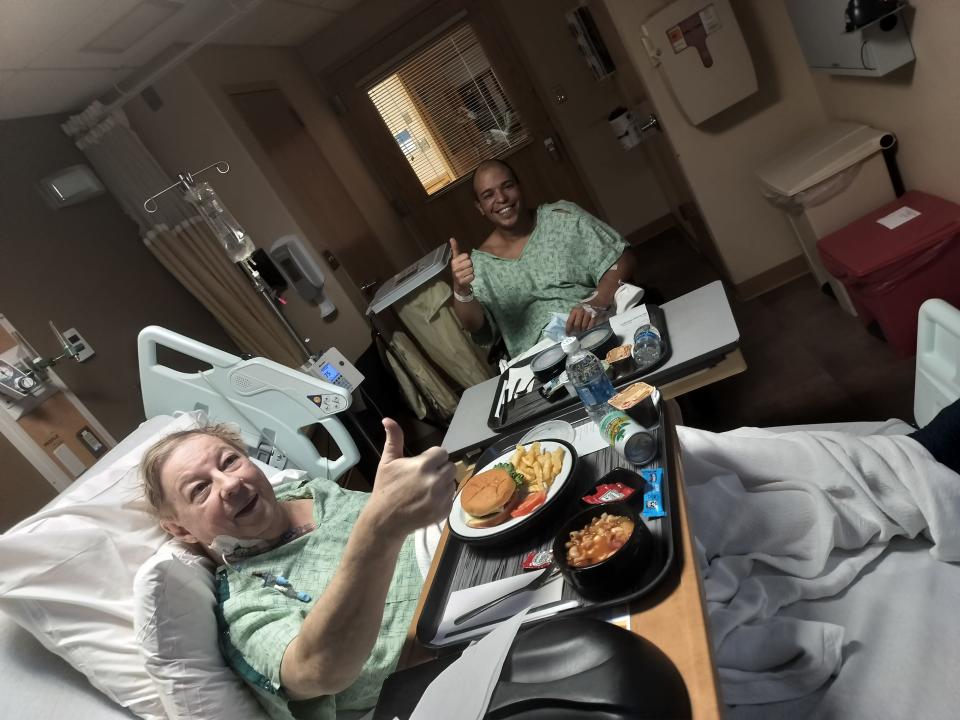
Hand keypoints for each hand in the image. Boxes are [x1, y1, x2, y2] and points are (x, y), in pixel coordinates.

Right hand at [366, 418, 455, 539]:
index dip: (432, 458)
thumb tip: (387, 419)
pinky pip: (451, 498)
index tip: (422, 465)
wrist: (385, 521)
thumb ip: (393, 439)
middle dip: (439, 469)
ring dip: (442, 483)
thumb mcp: (387, 462)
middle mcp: (436, 480)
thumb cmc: (386, 489)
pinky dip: (443, 499)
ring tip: (426, 490)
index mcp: (423, 465)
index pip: (442, 452)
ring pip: (452, 482)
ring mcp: (441, 497)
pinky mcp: (444, 511)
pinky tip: (428, 501)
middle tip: (424, 477)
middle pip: (450, 466)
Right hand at [449, 238, 474, 292]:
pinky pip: (472, 276)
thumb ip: (455, 249)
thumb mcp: (457, 259)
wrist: (459, 285)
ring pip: (472, 269)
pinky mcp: (461, 282)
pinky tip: (467, 279)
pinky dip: (471, 277)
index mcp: (453, 261)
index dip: (468, 259)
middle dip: (470, 266)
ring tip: (466, 274)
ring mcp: (457, 275)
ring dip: (471, 272)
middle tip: (466, 269)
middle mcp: (454, 268)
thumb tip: (452, 238)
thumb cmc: (459, 270)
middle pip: (470, 262)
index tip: (464, 263)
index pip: (466, 256)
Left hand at [565, 305, 598, 334]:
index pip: (569, 322)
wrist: (596, 302)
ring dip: (583, 330)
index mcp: (574, 310)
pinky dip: (589, 328)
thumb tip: (569, 328)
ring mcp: (588, 313)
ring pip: (584, 326)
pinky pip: (591, 325)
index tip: (567, 334)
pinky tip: (588, 329)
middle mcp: (580, 311)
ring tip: (582, 331)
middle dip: (576, 331)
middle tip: (577, 333)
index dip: (568, 329)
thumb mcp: (577, 309)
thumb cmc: (584, 307)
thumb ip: (573, 317)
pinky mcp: (594, 315)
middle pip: (576, 325)